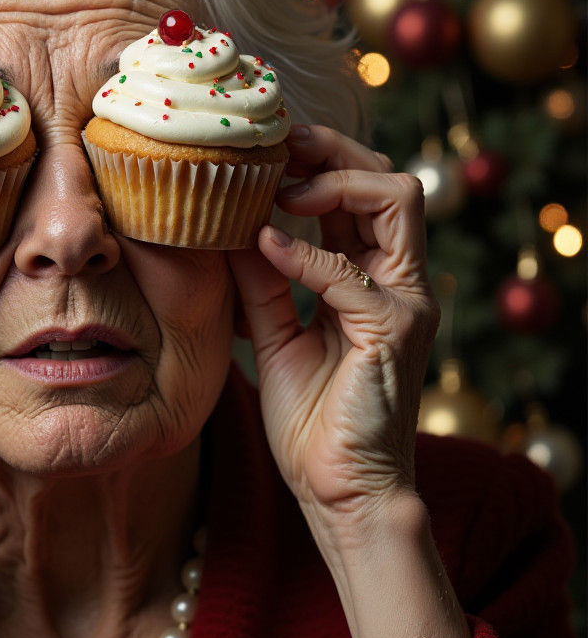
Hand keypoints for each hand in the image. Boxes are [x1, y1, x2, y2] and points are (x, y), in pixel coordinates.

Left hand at [228, 124, 439, 539]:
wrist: (337, 491)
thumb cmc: (311, 420)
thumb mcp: (273, 334)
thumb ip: (261, 282)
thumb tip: (232, 227)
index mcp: (372, 280)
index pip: (364, 196)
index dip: (322, 163)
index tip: (268, 153)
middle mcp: (399, 283)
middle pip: (391, 181)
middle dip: (334, 151)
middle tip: (278, 145)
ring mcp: (404, 304)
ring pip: (397, 202)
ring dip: (333, 183)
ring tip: (279, 190)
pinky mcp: (394, 332)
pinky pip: (350, 273)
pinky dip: (302, 255)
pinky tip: (264, 248)